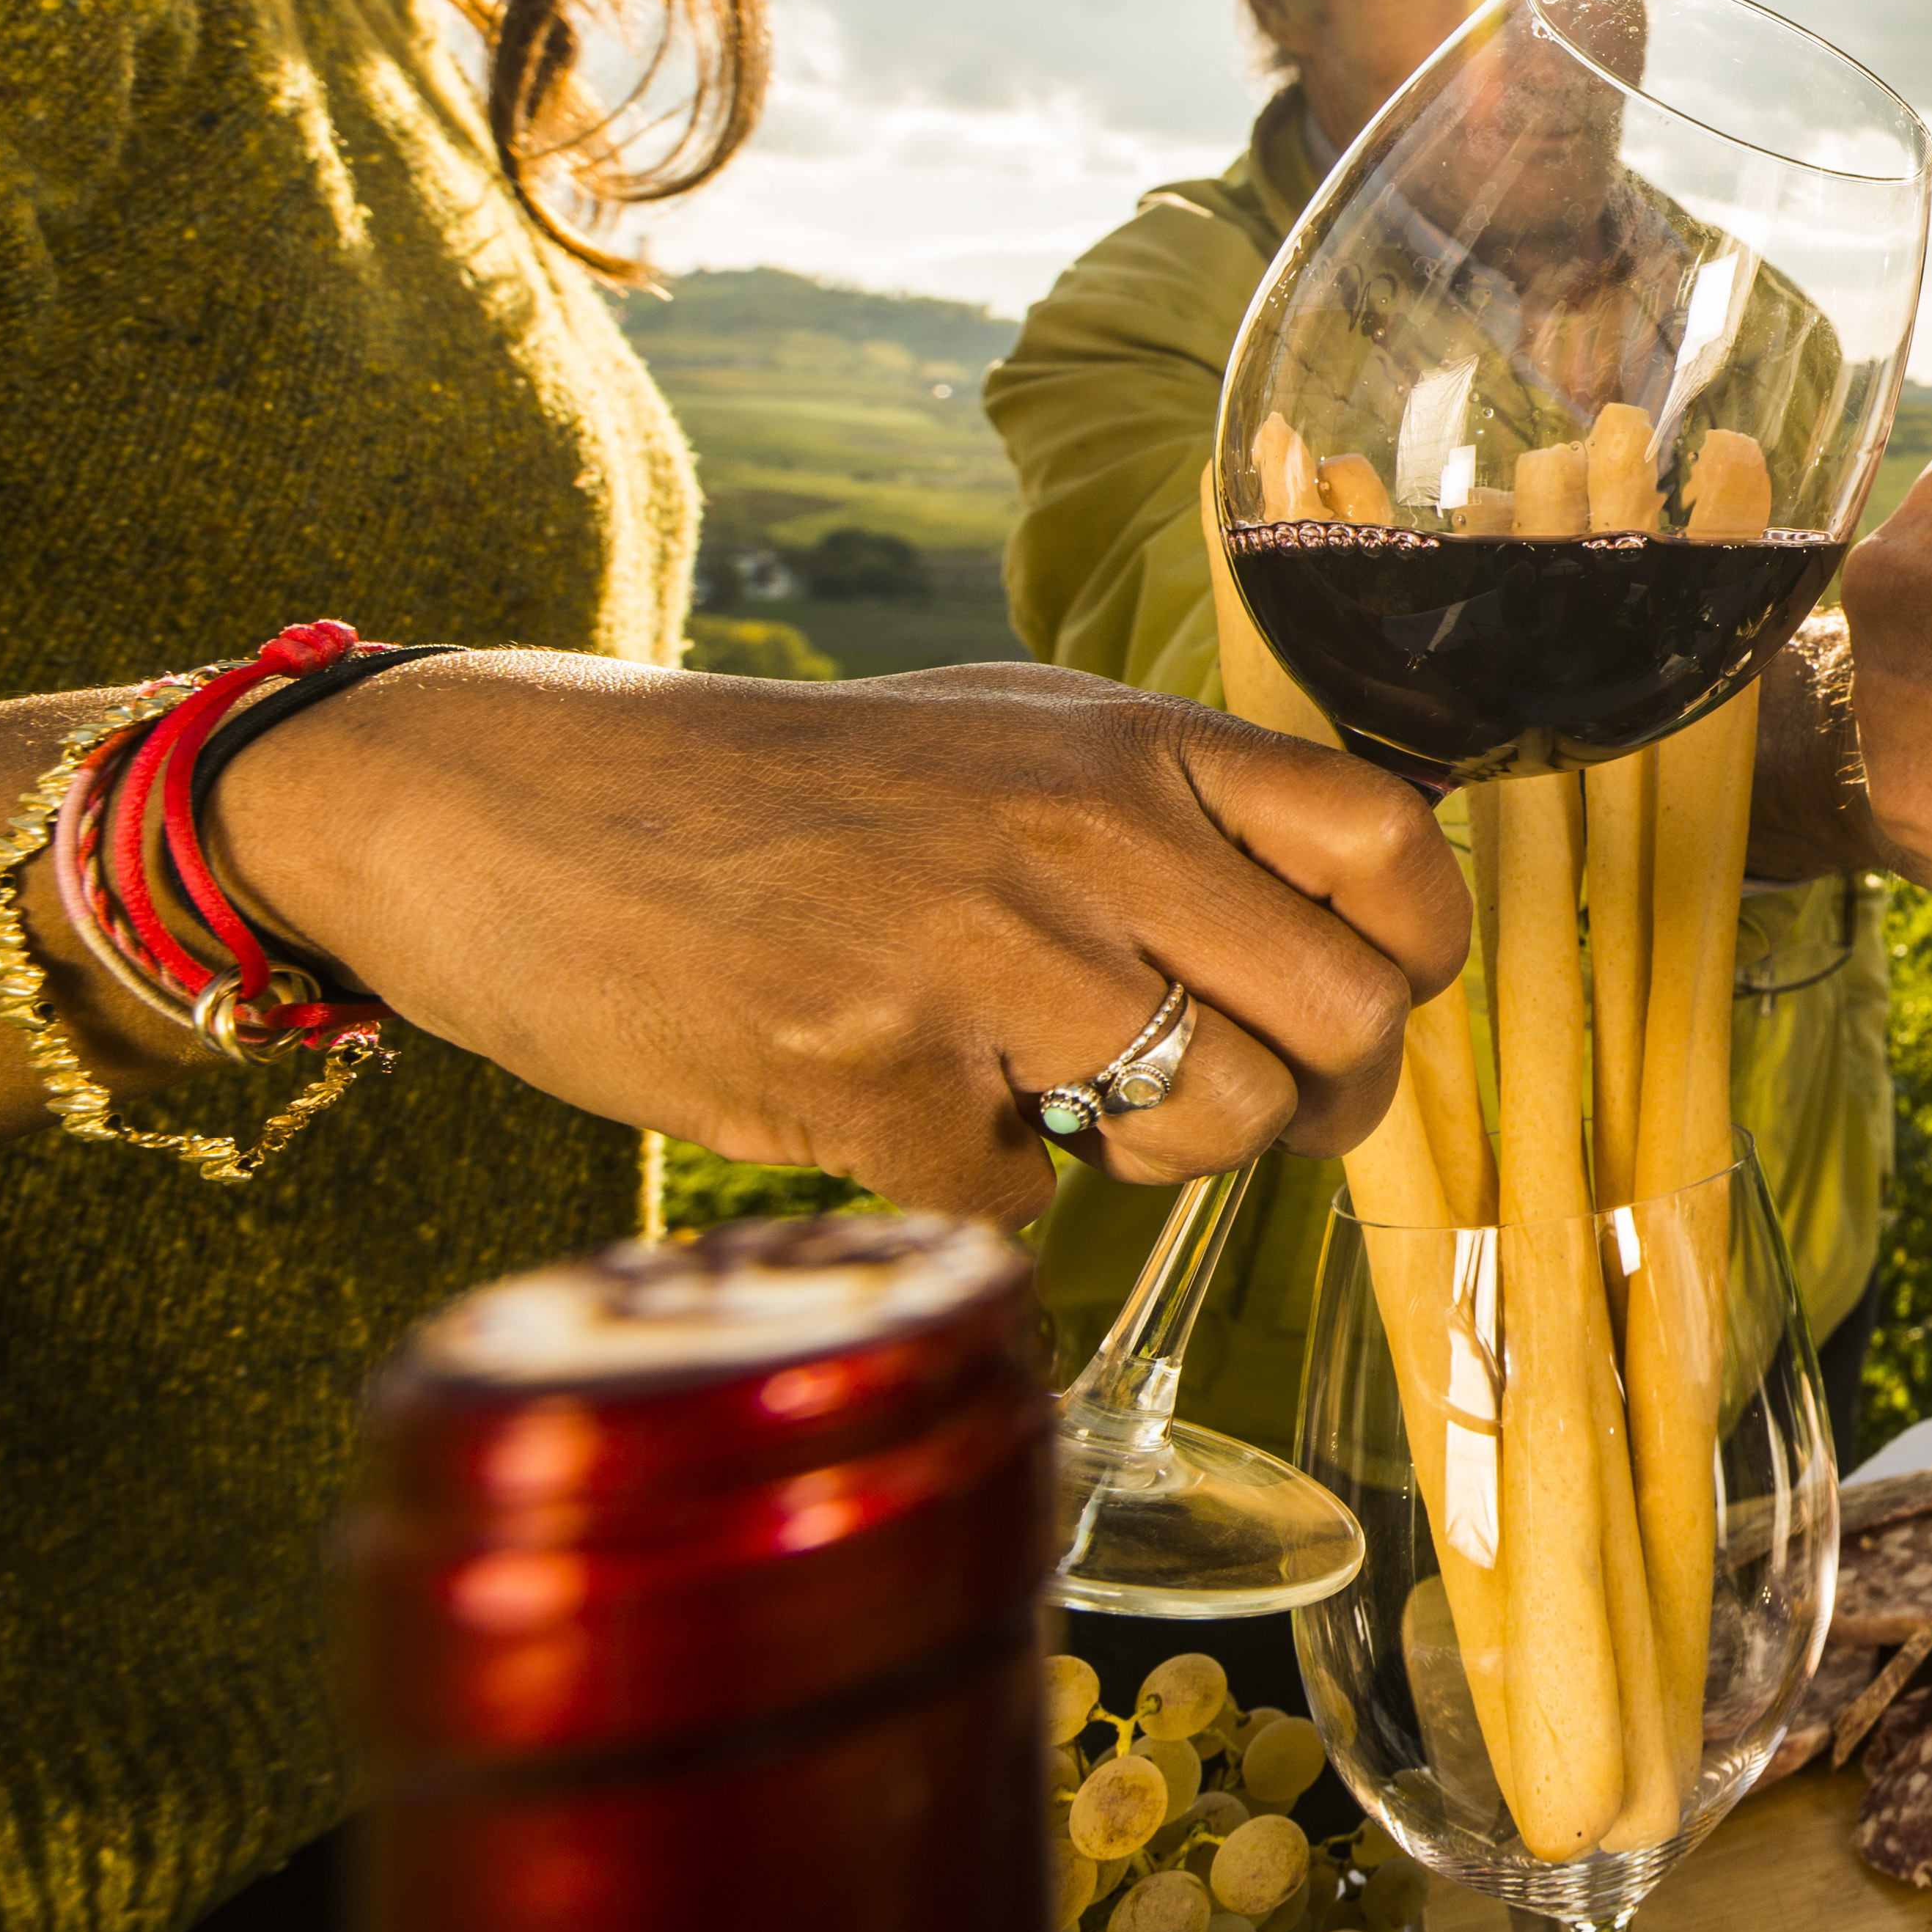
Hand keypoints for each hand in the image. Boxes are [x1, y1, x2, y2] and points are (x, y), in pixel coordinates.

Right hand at [216, 653, 1464, 1223]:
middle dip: (1320, 1099)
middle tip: (1243, 1110)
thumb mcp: (1003, 736)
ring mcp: (979, 955)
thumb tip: (1339, 931)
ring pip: (1216, 1124)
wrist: (514, 809)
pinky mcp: (873, 1074)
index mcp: (1128, 745)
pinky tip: (902, 1108)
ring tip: (1061, 1102)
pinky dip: (983, 1183)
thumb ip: (1166, 812)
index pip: (1391, 847)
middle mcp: (1082, 833)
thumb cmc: (783, 791)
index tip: (1376, 997)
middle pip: (1342, 1019)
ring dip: (1161, 1156)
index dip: (1417, 954)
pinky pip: (1026, 1194)